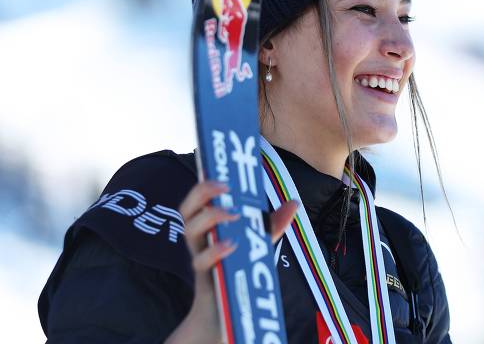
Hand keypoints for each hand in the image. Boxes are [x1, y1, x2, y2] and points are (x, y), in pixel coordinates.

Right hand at [164, 181, 297, 343]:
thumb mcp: (257, 246)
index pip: (199, 199)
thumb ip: (271, 225)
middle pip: (187, 210)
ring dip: (210, 218)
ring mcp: (199, 258)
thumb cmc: (237, 273)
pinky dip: (216, 252)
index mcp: (208, 227)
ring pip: (190, 232)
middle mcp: (199, 240)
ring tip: (231, 214)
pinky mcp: (205, 278)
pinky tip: (231, 246)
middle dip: (203, 193)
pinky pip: (202, 263)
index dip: (204, 182)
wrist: (222, 316)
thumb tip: (294, 203)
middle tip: (224, 186)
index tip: (221, 169)